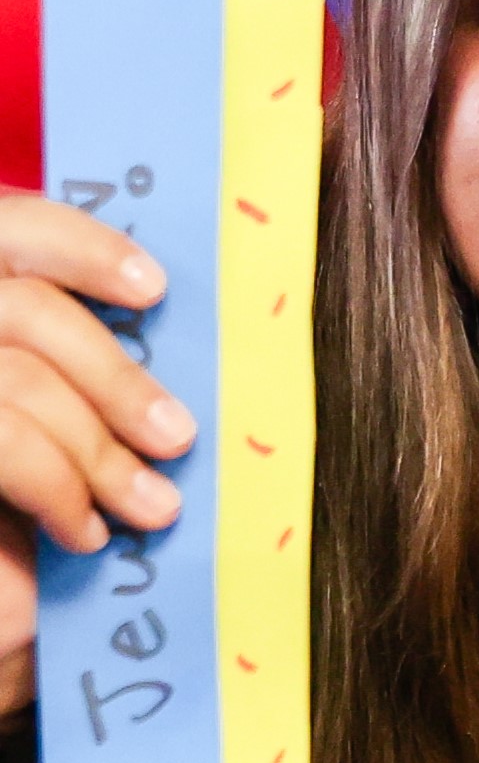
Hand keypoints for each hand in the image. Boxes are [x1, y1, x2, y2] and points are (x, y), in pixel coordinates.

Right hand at [0, 195, 190, 716]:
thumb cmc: (2, 535)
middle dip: (115, 378)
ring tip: (146, 508)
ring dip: (96, 449)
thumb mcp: (31, 441)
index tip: (156, 289)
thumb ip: (63, 374)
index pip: (4, 227)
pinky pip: (2, 444)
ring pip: (16, 381)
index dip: (79, 244)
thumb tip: (155, 331)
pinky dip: (55, 486)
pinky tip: (81, 532)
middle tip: (177, 439)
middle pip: (20, 309)